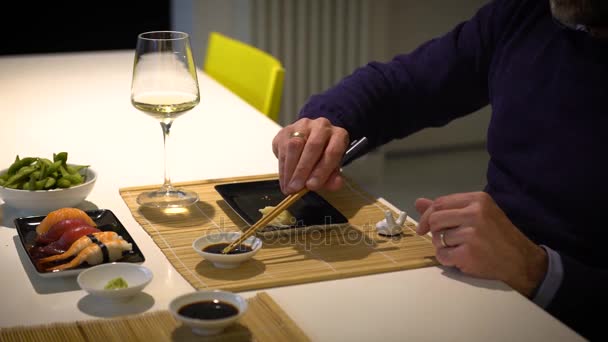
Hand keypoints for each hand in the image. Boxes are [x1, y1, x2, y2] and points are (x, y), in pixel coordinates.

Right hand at [272, 118, 348, 193]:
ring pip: (294, 145)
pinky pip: (282, 148)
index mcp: (338, 135)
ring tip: (289, 187)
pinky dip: (282, 167)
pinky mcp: (286, 130)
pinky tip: (284, 180)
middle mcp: (322, 126)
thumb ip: (333, 178)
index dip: (322, 170)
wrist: (309, 142)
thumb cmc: (323, 157)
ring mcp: (303, 125)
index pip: (333, 151)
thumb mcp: (332, 169)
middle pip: (313, 145)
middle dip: (303, 170)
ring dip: (290, 169)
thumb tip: (334, 185)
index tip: (312, 186)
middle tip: (296, 187)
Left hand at [415, 192, 547, 296]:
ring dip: (443, 247)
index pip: (440, 203)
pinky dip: (446, 259)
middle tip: (447, 240)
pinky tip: (460, 259)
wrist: (521, 261)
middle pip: (436, 220)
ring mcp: (472, 234)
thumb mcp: (478, 214)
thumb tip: (418, 202)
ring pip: (438, 238)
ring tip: (459, 248)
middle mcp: (475, 214)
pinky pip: (442, 255)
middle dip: (436, 232)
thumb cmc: (498, 236)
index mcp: (477, 200)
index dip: (427, 215)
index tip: (423, 227)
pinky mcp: (469, 253)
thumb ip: (449, 207)